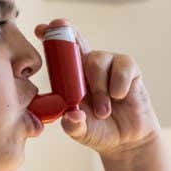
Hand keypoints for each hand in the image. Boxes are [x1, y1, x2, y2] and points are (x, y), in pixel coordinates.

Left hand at [33, 18, 160, 156]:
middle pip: (76, 44)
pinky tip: (119, 98)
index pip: (60, 53)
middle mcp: (89, 67)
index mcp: (71, 78)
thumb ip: (74, 126)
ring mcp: (109, 66)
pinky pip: (122, 66)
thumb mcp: (82, 132)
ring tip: (104, 111)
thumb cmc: (100, 131)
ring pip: (97, 59)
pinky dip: (119, 84)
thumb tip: (73, 115)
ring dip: (98, 87)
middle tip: (59, 30)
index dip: (51, 37)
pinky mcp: (130, 70)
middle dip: (67, 38)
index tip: (40, 29)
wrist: (127, 140)